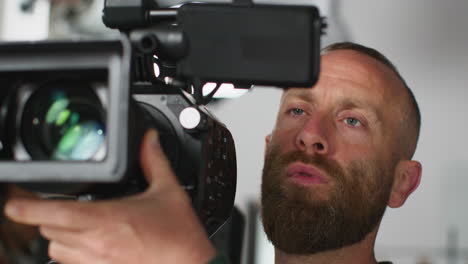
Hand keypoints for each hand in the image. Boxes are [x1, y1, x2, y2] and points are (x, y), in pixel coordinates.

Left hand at [4, 130, 215, 263]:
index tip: (15, 202)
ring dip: (59, 236)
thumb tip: (149, 139)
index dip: (25, 207)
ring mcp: (97, 263)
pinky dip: (72, 254)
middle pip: (49, 231)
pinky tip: (90, 244)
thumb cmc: (179, 236)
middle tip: (58, 207)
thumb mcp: (168, 191)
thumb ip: (154, 160)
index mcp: (108, 220)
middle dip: (48, 217)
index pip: (53, 214)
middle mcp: (96, 244)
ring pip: (56, 251)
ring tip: (74, 226)